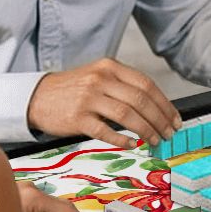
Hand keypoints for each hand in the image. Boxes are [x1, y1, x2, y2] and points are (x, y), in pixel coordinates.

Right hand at [27, 60, 180, 148]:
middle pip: (141, 101)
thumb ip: (124, 86)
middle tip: (168, 133)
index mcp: (110, 67)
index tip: (175, 119)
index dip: (165, 104)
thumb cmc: (74, 89)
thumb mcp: (99, 76)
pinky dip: (123, 139)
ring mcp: (88, 99)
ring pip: (127, 116)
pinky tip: (133, 144)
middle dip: (160, 120)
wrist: (36, 97)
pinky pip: (106, 131)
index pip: (147, 85)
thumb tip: (157, 108)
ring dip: (146, 131)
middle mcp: (100, 80)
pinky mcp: (77, 118)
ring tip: (155, 140)